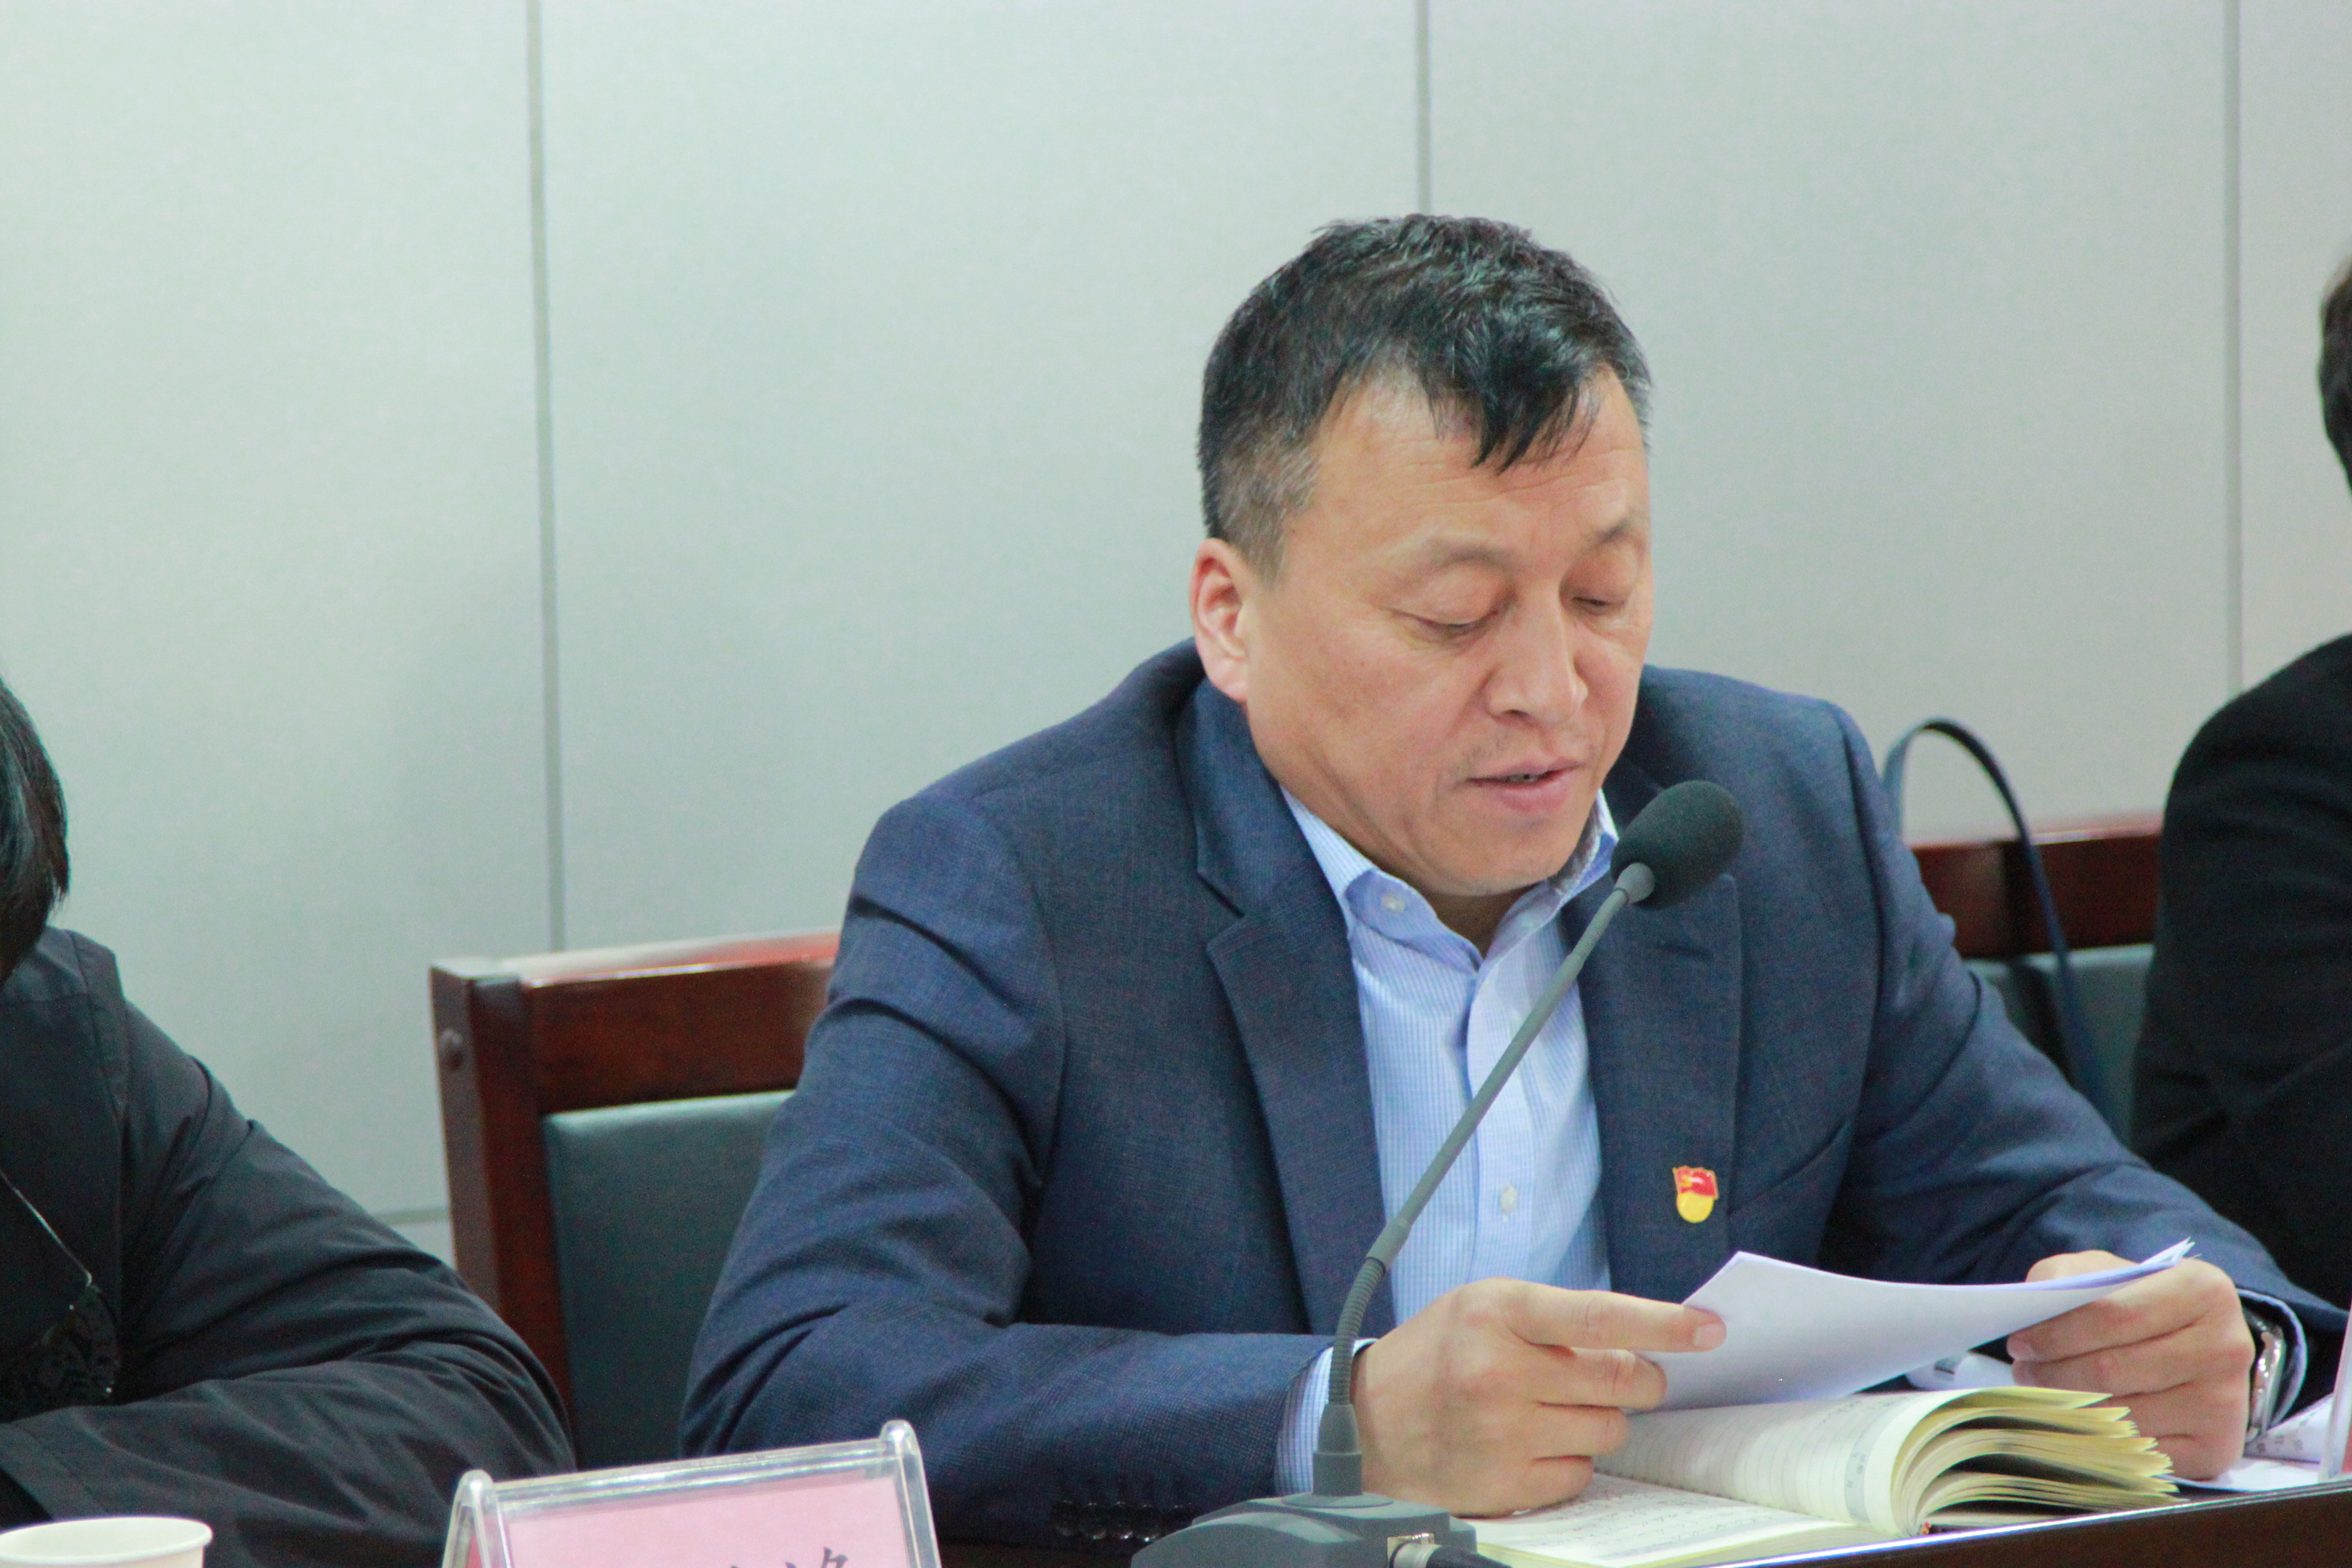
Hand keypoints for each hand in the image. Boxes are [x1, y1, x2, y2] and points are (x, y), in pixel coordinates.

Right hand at [1353, 1277, 1724, 1516]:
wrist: (1367, 1422)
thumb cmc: (1437, 1354)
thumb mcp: (1483, 1308)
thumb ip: (1555, 1319)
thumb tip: (1642, 1341)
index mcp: (1497, 1312)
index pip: (1598, 1317)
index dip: (1663, 1323)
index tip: (1710, 1329)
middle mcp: (1499, 1370)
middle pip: (1622, 1379)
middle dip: (1640, 1379)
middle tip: (1627, 1376)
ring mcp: (1503, 1432)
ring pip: (1608, 1430)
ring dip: (1597, 1420)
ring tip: (1550, 1409)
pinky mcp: (1505, 1483)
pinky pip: (1581, 1474)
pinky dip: (1569, 1460)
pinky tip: (1533, 1444)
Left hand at [2006, 1252, 2253, 1479]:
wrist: (2198, 1350)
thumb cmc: (2140, 1306)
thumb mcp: (2106, 1274)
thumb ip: (2067, 1277)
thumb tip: (2035, 1303)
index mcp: (2202, 1289)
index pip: (2111, 1314)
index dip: (2055, 1333)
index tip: (2019, 1343)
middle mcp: (2226, 1346)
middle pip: (2112, 1369)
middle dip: (2053, 1373)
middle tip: (2024, 1373)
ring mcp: (2225, 1402)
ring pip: (2122, 1414)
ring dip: (2069, 1408)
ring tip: (2044, 1394)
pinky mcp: (2218, 1448)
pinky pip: (2140, 1451)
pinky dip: (2101, 1441)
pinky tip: (2080, 1424)